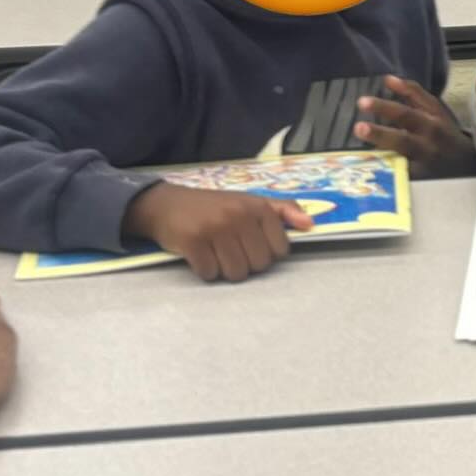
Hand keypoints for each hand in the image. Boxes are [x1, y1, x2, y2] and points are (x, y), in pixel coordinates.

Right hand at [123, 184, 312, 282]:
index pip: (280, 250)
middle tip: (229, 249)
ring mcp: (215, 228)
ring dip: (225, 269)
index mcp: (257, 207)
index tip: (250, 244)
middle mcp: (238, 216)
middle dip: (245, 263)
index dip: (266, 253)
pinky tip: (199, 255)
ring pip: (236, 273)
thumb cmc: (213, 206)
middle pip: (259, 265)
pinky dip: (205, 270)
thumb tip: (310, 225)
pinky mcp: (193, 242)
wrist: (165, 204)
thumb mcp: (248, 201)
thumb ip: (282, 211)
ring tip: (215, 252)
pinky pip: (210, 274)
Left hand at [352, 75, 475, 175]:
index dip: (384, 107)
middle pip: (402, 140)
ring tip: (363, 156)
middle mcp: (427, 146)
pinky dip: (388, 174)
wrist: (467, 164)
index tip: (361, 102)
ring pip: (401, 163)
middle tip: (358, 128)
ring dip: (382, 160)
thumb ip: (413, 93)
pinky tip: (371, 172)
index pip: (406, 114)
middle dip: (380, 134)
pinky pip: (402, 179)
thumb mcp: (435, 111)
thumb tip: (387, 79)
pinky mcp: (421, 184)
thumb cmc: (444, 134)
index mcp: (431, 124)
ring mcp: (424, 167)